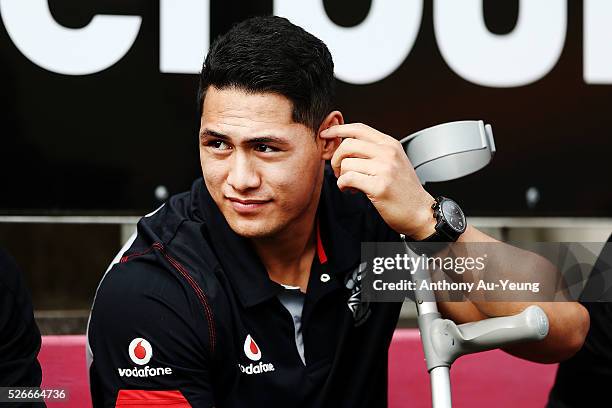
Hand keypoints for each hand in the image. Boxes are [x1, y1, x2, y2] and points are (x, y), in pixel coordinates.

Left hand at [320, 123, 435, 239]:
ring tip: (349, 184)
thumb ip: (374, 151)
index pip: (359, 128)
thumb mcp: (394, 162)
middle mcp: (388, 153)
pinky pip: (348, 179)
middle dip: (336, 158)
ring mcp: (384, 169)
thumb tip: (345, 146)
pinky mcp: (379, 187)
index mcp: (390, 145)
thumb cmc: (405, 190)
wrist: (421, 212)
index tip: (325, 134)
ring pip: (346, 163)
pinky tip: (350, 190)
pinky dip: (343, 185)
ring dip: (340, 175)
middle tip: (337, 170)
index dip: (338, 129)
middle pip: (348, 144)